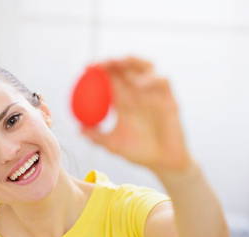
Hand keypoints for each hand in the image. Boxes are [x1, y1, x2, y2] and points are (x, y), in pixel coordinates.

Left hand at [81, 56, 192, 172]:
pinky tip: (138, 85)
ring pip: (146, 68)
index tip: (86, 67)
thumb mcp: (113, 145)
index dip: (100, 70)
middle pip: (126, 69)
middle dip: (113, 62)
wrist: (163, 163)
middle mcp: (138, 95)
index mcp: (124, 102)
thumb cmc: (139, 153)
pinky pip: (162, 81)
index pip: (112, 79)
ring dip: (133, 62)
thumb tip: (79, 129)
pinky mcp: (169, 99)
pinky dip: (150, 79)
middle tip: (101, 64)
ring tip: (120, 62)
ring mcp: (154, 95)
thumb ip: (96, 137)